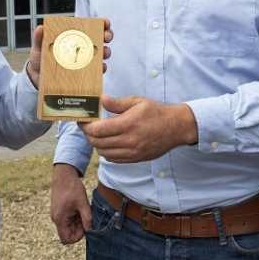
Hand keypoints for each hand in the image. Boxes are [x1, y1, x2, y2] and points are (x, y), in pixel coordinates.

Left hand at [27, 19, 114, 86]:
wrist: (38, 79)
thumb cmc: (40, 60)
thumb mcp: (39, 48)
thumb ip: (39, 38)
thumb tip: (40, 28)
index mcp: (73, 37)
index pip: (91, 27)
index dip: (101, 23)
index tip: (105, 23)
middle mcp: (82, 47)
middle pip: (101, 38)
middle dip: (107, 35)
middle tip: (106, 37)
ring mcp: (86, 60)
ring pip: (102, 53)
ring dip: (106, 51)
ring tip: (103, 53)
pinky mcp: (86, 74)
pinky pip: (98, 71)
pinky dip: (101, 68)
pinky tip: (100, 67)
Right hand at [50, 164, 90, 243]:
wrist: (63, 174)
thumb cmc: (72, 188)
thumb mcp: (83, 203)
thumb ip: (87, 218)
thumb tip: (90, 230)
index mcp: (60, 219)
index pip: (66, 239)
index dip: (77, 237)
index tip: (84, 226)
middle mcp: (56, 218)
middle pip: (67, 233)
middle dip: (78, 228)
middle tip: (85, 216)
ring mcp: (56, 214)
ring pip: (67, 226)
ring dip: (76, 221)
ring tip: (82, 209)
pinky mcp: (58, 209)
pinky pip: (66, 219)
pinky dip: (73, 216)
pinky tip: (78, 207)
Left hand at [81, 96, 197, 162]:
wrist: (176, 127)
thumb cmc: (157, 112)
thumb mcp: (137, 102)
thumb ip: (117, 103)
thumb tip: (101, 100)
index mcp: (128, 124)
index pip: (98, 130)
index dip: (86, 126)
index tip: (82, 120)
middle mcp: (129, 141)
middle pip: (97, 143)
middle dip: (88, 135)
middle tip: (87, 126)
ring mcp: (132, 152)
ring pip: (104, 153)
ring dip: (96, 144)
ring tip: (97, 134)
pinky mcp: (135, 159)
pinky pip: (114, 159)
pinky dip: (106, 152)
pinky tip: (107, 143)